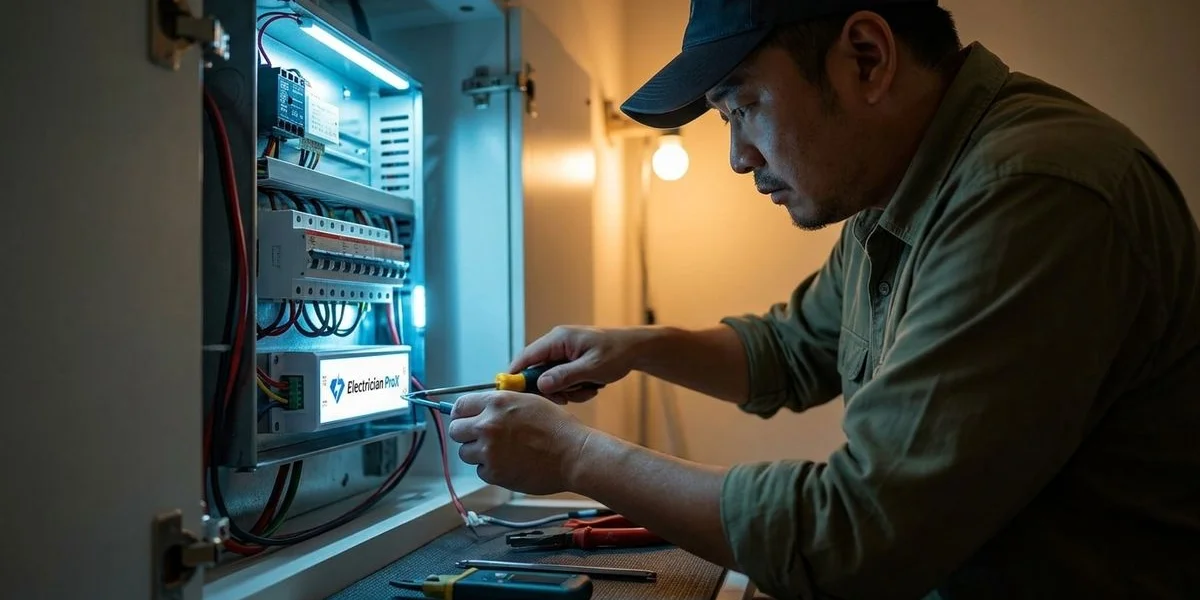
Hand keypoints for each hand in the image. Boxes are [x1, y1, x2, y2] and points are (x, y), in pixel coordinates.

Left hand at [447, 391, 591, 495]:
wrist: (574, 454)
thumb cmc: (557, 428)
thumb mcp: (528, 402)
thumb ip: (501, 405)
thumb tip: (480, 411)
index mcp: (497, 403)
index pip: (460, 406)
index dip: (462, 414)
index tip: (466, 420)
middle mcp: (488, 424)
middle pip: (456, 430)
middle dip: (466, 434)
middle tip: (481, 439)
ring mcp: (488, 450)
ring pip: (465, 453)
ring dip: (478, 454)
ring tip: (502, 452)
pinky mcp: (493, 473)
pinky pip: (480, 470)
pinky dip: (491, 469)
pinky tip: (511, 464)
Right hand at [511, 326, 647, 402]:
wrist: (636, 349)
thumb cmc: (617, 353)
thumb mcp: (592, 368)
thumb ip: (565, 376)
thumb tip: (541, 385)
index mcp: (558, 339)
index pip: (526, 356)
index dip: (516, 375)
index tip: (512, 394)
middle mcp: (557, 344)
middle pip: (537, 372)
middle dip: (553, 389)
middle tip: (568, 397)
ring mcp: (563, 353)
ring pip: (551, 380)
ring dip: (568, 390)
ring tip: (588, 389)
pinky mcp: (570, 362)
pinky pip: (563, 380)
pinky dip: (575, 388)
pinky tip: (591, 386)